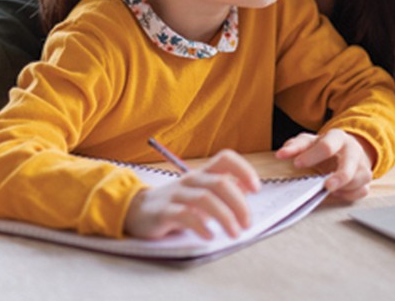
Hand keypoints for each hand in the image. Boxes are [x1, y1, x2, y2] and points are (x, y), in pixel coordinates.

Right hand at [123, 149, 260, 239]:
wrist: (137, 210)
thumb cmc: (176, 204)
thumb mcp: (202, 195)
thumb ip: (224, 191)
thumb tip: (249, 188)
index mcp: (202, 174)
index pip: (225, 158)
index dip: (243, 169)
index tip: (257, 188)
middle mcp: (191, 180)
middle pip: (219, 182)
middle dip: (238, 203)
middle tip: (247, 223)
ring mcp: (176, 194)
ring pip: (205, 198)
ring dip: (224, 217)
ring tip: (234, 234)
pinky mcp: (163, 211)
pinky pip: (184, 215)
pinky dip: (200, 226)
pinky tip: (209, 236)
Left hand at [274, 129, 374, 200]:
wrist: (346, 149)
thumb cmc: (325, 146)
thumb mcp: (309, 142)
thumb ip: (295, 146)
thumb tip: (281, 154)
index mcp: (338, 137)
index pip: (327, 146)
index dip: (311, 156)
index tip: (297, 164)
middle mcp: (353, 150)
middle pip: (350, 165)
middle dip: (339, 177)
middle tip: (326, 186)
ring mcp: (362, 165)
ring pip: (359, 179)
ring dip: (344, 188)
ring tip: (329, 188)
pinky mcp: (366, 180)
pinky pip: (362, 191)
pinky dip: (350, 195)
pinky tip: (338, 193)